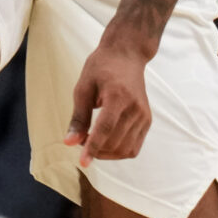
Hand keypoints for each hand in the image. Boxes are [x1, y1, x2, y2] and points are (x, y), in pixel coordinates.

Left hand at [66, 29, 155, 165]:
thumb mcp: (83, 88)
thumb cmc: (101, 68)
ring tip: (91, 141)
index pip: (105, 129)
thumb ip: (79, 117)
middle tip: (80, 139)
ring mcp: (144, 115)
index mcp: (118, 96)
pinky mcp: (147, 120)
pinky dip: (119, 151)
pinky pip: (134, 147)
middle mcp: (135, 108)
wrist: (127, 55)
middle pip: (115, 142)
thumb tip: (70, 143)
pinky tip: (106, 144)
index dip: (93, 148)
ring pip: (125, 149)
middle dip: (96, 149)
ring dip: (106, 153)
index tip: (83, 162)